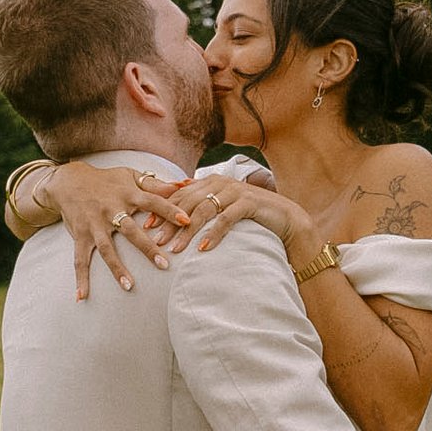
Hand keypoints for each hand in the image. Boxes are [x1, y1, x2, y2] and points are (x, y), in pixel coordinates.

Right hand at [41, 162, 193, 298]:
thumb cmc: (106, 180)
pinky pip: (79, 259)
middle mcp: (110, 210)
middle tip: (164, 265)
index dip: (169, 210)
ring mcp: (94, 225)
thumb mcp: (130, 176)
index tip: (187, 221)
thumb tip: (183, 185)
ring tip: (129, 286)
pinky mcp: (80, 236)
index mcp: (127, 194)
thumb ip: (156, 184)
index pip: (152, 201)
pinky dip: (81, 278)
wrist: (69, 180)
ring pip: (106, 248)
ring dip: (116, 268)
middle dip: (147, 247)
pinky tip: (82, 296)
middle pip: (130, 230)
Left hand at [157, 174, 316, 263]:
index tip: (146, 225)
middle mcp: (220, 182)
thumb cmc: (251, 215)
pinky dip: (213, 234)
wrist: (284, 217)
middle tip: (156, 240)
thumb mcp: (223, 206)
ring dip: (187, 231)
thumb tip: (176, 197)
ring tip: (176, 249)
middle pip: (188, 202)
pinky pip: (226, 219)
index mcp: (210, 181)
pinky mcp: (248, 203)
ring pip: (204, 211)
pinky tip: (203, 248)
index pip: (180, 194)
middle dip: (170, 222)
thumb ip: (202, 200)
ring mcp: (234, 191)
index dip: (162, 209)